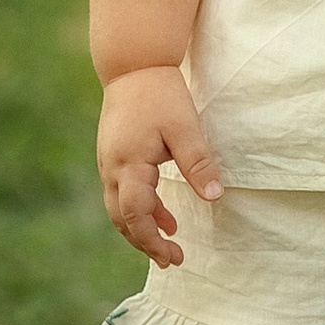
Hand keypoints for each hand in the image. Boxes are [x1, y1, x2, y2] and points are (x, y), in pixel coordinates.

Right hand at [97, 65, 223, 264]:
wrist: (133, 64)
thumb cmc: (160, 94)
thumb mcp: (185, 127)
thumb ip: (198, 163)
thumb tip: (215, 196)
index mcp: (129, 164)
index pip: (136, 215)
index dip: (152, 240)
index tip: (173, 255)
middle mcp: (112, 168)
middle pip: (122, 219)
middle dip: (145, 242)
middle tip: (173, 259)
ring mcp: (109, 162)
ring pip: (121, 208)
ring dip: (143, 226)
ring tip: (171, 241)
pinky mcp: (113, 155)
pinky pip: (123, 192)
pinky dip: (141, 208)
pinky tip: (164, 213)